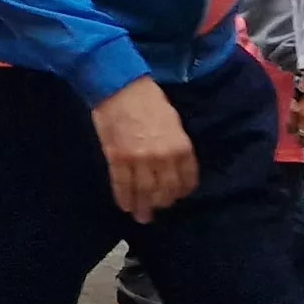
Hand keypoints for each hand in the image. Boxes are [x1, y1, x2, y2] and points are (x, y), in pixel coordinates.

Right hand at [89, 78, 197, 219]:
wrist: (120, 86)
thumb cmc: (149, 99)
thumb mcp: (173, 121)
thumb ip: (176, 145)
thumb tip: (173, 166)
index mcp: (181, 146)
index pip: (186, 180)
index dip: (181, 192)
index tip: (176, 196)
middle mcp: (163, 157)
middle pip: (165, 190)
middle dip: (161, 202)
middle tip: (157, 209)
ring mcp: (139, 160)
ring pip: (144, 192)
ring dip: (143, 207)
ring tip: (142, 216)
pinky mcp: (118, 159)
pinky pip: (122, 185)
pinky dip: (124, 198)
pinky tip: (126, 206)